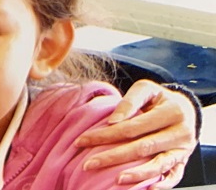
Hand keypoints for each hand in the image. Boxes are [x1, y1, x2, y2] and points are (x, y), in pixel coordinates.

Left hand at [76, 80, 196, 188]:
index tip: (83, 140)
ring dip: (136, 175)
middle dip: (113, 157)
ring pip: (158, 165)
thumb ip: (130, 101)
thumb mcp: (146, 89)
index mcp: (172, 112)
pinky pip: (174, 176)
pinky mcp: (183, 161)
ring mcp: (183, 150)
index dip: (108, 134)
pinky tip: (148, 189)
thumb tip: (113, 121)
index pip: (133, 127)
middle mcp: (180, 133)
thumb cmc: (159, 98)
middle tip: (89, 164)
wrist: (186, 108)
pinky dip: (163, 185)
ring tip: (116, 180)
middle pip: (143, 148)